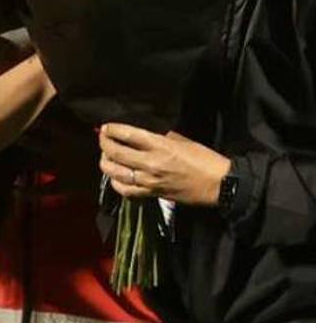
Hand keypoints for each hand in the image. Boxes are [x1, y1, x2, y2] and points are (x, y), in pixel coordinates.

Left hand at [99, 123, 230, 205]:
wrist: (219, 184)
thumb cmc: (205, 159)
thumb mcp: (182, 141)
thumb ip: (160, 139)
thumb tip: (142, 137)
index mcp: (161, 146)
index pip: (128, 135)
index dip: (113, 130)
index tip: (106, 127)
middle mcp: (151, 163)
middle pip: (116, 153)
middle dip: (104, 143)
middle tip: (103, 138)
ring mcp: (149, 181)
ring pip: (116, 173)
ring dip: (105, 163)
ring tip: (105, 157)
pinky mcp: (152, 194)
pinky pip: (126, 191)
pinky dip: (116, 183)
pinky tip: (116, 177)